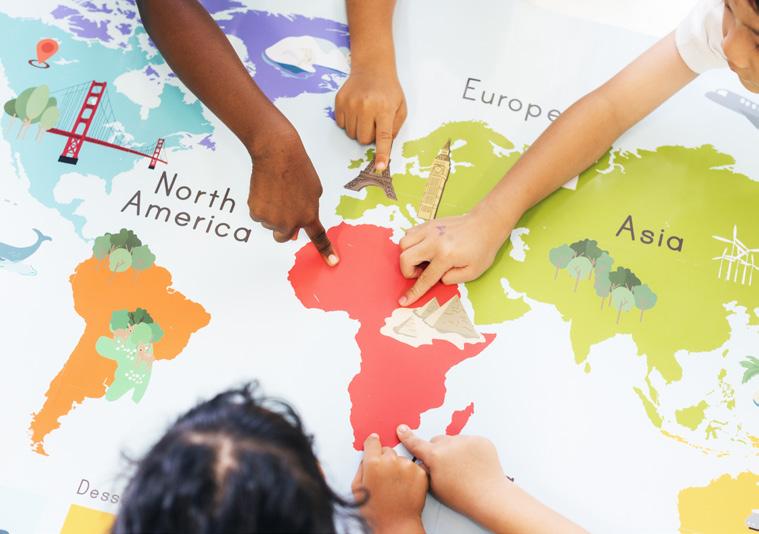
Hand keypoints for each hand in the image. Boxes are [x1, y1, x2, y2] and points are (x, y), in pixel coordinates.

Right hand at [247, 126, 337, 264]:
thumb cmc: (298, 169)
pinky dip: (260, 206)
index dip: (326, 251)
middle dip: (283, 227)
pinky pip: (258, 215)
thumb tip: (293, 230)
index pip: (318, 238)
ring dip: (271, 213)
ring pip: (269, 224)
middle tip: (282, 206)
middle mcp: (290, 222)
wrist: (277, 154)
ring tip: (275, 190)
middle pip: (284, 236)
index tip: (333, 263)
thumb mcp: (313, 190)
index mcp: (309, 215)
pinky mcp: (256, 213)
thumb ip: (307, 210)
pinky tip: (265, 190)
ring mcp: (272, 220)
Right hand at [335, 68, 406, 170]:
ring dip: (359, 130)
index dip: (382, 153)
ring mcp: (350, 104)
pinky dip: (348, 122)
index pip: (383, 136)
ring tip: (365, 115)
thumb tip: (384, 144)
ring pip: (351, 134)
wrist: (372, 68)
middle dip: (369, 136)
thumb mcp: (400, 107)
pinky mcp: (339, 102)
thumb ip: (395, 128)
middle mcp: (366, 106)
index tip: (380, 167)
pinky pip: (341, 125)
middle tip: (374, 123)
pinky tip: (355, 111)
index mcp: (384, 109)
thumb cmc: (388, 90)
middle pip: (364, 139)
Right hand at [352, 433, 426, 533]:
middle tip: (385, 476)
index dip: (373, 443)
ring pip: (402, 459)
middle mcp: (391, 461)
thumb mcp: (357, 488)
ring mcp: (407, 466)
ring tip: (396, 485)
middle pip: (388, 451)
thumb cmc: (376, 511)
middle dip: (385, 460)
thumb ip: (361, 468)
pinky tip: (405, 486)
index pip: (373, 441)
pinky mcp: (421, 472)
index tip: (374, 442)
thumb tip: (366, 458)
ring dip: (399, 467)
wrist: (396, 524)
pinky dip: (411, 474)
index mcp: (373, 463)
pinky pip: (414, 466)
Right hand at [396, 426, 587, 533]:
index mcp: (435, 456)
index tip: (402, 429)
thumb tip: (423, 461)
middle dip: (439, 450)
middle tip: (447, 466)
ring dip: (455, 449)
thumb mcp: (435, 486)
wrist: (489, 496)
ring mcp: (466, 441)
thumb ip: (426, 469)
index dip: (408, 437)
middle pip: (438, 441)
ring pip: (454, 440)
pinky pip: (470, 441)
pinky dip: (470, 450)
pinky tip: (474, 464)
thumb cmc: (462, 496)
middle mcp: (449, 444)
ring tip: (464, 468)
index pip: (416, 443)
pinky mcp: (481, 441)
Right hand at [398, 204, 512, 305]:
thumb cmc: (482, 248)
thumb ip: (452, 279)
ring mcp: (430, 230)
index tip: (404, 300)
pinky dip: (411, 243)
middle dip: (408, 270)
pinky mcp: (429, 224)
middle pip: (406, 258)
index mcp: (446, 255)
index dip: (414, 292)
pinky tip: (424, 248)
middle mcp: (434, 241)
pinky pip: (409, 233)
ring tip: (423, 259)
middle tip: (422, 272)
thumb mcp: (473, 272)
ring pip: (403, 243)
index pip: (425, 278)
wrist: (486, 224)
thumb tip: (437, 278)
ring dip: (408, 255)